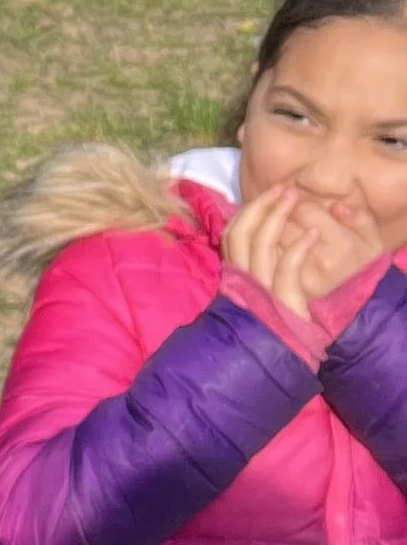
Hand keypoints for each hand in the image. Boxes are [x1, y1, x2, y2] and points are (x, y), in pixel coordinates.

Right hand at [225, 178, 377, 314]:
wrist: (280, 357)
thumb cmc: (274, 325)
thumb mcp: (259, 293)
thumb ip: (255, 269)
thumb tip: (262, 236)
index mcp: (236, 277)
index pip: (232, 235)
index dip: (248, 210)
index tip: (269, 193)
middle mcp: (242, 282)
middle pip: (241, 233)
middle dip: (261, 205)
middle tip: (284, 187)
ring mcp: (260, 292)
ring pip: (261, 245)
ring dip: (278, 216)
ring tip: (296, 198)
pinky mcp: (282, 303)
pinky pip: (287, 268)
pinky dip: (299, 247)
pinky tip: (313, 234)